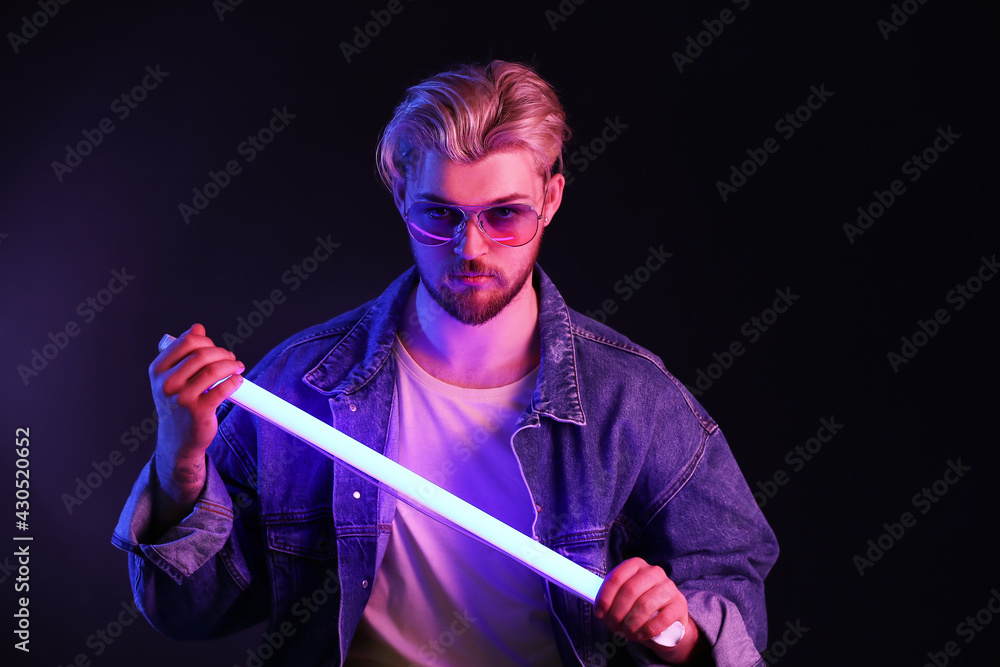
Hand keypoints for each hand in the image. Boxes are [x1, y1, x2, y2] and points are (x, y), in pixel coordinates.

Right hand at [148, 323, 243, 521]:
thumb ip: (184, 351)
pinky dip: (234, 381)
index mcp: (158, 371)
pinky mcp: (198, 412)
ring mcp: (181, 399)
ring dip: (230, 365)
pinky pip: (222, 389)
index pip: (185, 342)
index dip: (205, 340)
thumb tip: (197, 327)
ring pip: (213, 370)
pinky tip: (238, 380)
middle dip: (221, 352)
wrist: (178, 440)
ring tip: (237, 367)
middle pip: (201, 355)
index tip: (215, 347)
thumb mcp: (174, 376)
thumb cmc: (178, 403)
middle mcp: (166, 384)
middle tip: (230, 358)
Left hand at [594, 557, 703, 663]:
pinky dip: (646, 630)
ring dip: (631, 623)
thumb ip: (611, 600)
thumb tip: (599, 611)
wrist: (668, 619)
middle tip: (613, 626)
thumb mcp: (624, 598)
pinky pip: (661, 619)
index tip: (599, 613)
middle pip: (630, 590)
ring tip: (626, 633)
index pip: (617, 577)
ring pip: (645, 605)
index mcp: (636, 565)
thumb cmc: (639, 607)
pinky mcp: (679, 604)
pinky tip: (640, 635)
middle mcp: (653, 572)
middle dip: (617, 612)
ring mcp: (668, 587)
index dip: (605, 597)